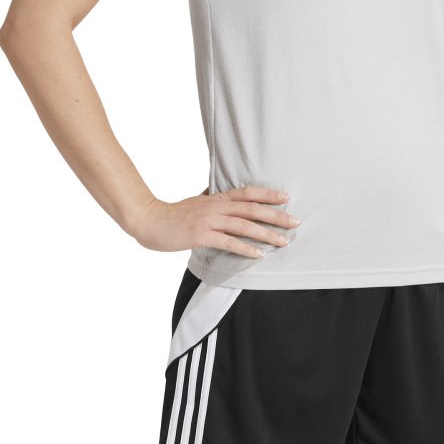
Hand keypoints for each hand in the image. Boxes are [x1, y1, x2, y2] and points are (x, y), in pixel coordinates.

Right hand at [131, 186, 299, 257]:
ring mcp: (209, 220)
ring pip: (244, 225)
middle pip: (252, 208)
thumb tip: (214, 189)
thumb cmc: (173, 213)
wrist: (149, 220)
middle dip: (276, 215)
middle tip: (295, 222)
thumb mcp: (194, 200)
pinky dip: (245, 248)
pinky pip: (228, 242)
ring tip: (283, 241)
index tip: (286, 197)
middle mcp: (216, 206)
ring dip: (266, 233)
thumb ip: (208, 196)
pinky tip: (258, 254)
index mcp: (216, 197)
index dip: (267, 194)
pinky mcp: (201, 235)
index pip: (247, 192)